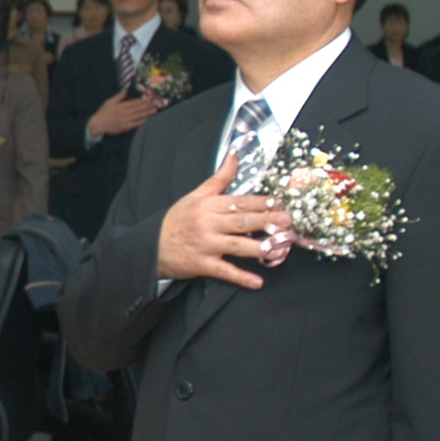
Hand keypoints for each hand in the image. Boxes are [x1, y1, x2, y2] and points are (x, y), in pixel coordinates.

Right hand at [89, 91, 158, 138]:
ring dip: (147, 113)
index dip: (143, 101)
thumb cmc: (104, 112)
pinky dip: (142, 121)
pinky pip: (135, 124)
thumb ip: (119, 96)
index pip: (134, 102)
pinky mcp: (125, 127)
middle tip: (156, 104)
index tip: (150, 99)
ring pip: (138, 116)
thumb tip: (126, 90)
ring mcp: (125, 120)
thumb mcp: (109, 101)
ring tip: (154, 110)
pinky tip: (148, 119)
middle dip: (147, 106)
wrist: (98, 124)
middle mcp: (124, 113)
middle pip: (138, 109)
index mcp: (121, 106)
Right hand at [156, 157, 288, 289]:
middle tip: (289, 223)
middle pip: (243, 222)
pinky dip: (241, 277)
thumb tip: (234, 158)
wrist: (150, 246)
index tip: (280, 203)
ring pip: (238, 245)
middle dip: (268, 222)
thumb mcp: (195, 196)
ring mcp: (206, 245)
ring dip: (261, 247)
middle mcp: (208, 223)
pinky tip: (257, 282)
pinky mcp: (202, 264)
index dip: (262, 203)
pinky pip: (225, 271)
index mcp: (208, 205)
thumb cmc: (176, 220)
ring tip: (280, 248)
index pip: (240, 202)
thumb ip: (218, 179)